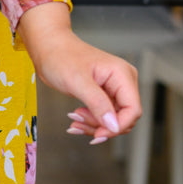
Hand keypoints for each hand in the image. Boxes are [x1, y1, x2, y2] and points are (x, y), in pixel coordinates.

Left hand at [15, 2, 141, 143]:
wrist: (49, 48)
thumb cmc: (61, 56)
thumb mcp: (78, 81)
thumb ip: (98, 104)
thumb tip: (113, 125)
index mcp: (122, 75)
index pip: (133, 110)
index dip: (118, 126)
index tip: (97, 135)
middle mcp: (122, 82)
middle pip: (124, 118)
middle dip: (102, 126)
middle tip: (78, 121)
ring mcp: (114, 89)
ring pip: (113, 120)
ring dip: (94, 125)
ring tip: (74, 119)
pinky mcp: (104, 95)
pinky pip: (103, 116)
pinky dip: (90, 121)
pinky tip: (75, 118)